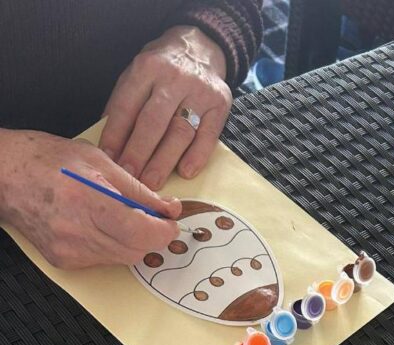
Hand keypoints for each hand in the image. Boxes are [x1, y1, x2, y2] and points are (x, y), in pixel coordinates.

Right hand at [0, 130, 179, 268]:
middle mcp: (78, 231)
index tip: (170, 221)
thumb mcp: (98, 161)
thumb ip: (138, 189)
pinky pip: (104, 261)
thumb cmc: (45, 160)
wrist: (4, 177)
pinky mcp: (65, 261)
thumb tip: (168, 208)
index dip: (164, 230)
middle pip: (137, 250)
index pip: (142, 232)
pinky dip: (111, 246)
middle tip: (149, 217)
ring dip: (131, 242)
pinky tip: (98, 226)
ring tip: (118, 216)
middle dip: (150, 236)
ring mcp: (70, 250)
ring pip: (123, 258)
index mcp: (89, 200)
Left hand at [101, 26, 231, 189]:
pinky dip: (197, 156)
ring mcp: (199, 91)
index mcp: (147, 68)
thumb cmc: (162, 69)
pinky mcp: (219, 105)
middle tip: (129, 178)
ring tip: (152, 183)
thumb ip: (125, 103)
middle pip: (153, 122)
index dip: (116, 135)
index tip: (109, 159)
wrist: (199, 47)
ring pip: (179, 132)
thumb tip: (111, 143)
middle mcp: (173, 78)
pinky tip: (186, 173)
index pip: (127, 106)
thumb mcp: (138, 74)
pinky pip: (208, 136)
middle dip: (138, 153)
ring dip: (164, 161)